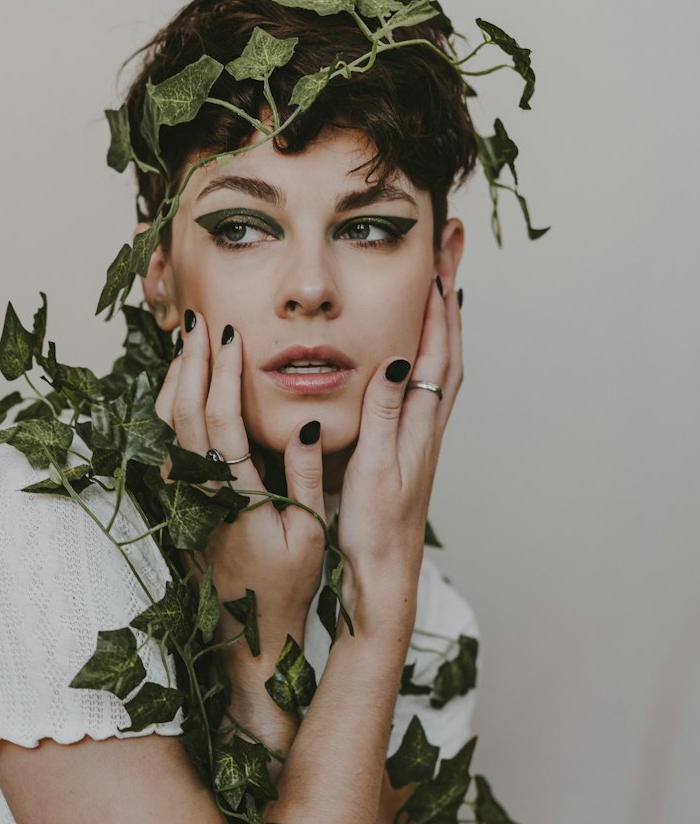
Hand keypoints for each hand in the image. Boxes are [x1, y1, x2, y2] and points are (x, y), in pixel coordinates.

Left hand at [154, 311, 326, 646]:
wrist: (247, 633)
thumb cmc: (286, 586)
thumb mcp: (310, 536)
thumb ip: (308, 478)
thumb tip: (308, 426)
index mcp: (238, 499)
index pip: (222, 424)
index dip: (223, 377)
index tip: (232, 337)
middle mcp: (202, 494)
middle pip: (184, 415)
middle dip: (190, 362)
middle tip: (200, 320)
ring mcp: (186, 498)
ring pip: (170, 428)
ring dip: (178, 380)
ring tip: (190, 340)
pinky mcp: (182, 503)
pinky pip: (172, 444)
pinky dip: (175, 406)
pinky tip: (186, 383)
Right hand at [337, 277, 462, 638]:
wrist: (384, 573)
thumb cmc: (375, 528)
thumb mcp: (373, 466)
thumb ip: (383, 413)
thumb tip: (400, 361)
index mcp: (420, 423)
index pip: (437, 349)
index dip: (440, 303)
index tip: (442, 256)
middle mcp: (427, 424)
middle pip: (447, 347)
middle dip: (448, 296)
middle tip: (450, 250)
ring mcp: (420, 435)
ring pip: (439, 364)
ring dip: (439, 321)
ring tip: (437, 285)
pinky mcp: (407, 447)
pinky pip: (424, 385)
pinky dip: (424, 355)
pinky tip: (412, 352)